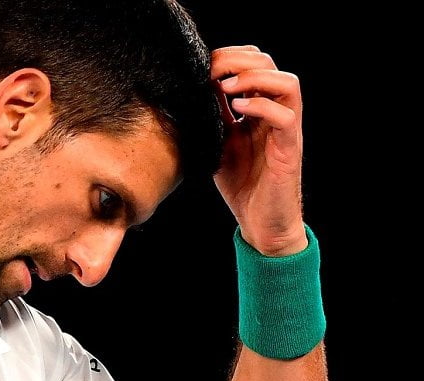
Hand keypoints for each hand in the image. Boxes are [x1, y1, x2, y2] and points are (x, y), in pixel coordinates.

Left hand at [211, 45, 306, 256]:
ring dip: (255, 78)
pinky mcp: (290, 149)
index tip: (202, 66)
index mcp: (259, 109)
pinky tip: (238, 109)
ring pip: (288, 83)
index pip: (252, 65)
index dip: (229, 57)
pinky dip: (262, 105)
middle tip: (212, 72)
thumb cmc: (242, 183)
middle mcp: (276, 113)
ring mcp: (286, 129)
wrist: (260, 222)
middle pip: (270, 64)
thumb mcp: (218, 142)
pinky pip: (286, 116)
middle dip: (238, 60)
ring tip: (227, 88)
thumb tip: (192, 89)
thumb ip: (212, 116)